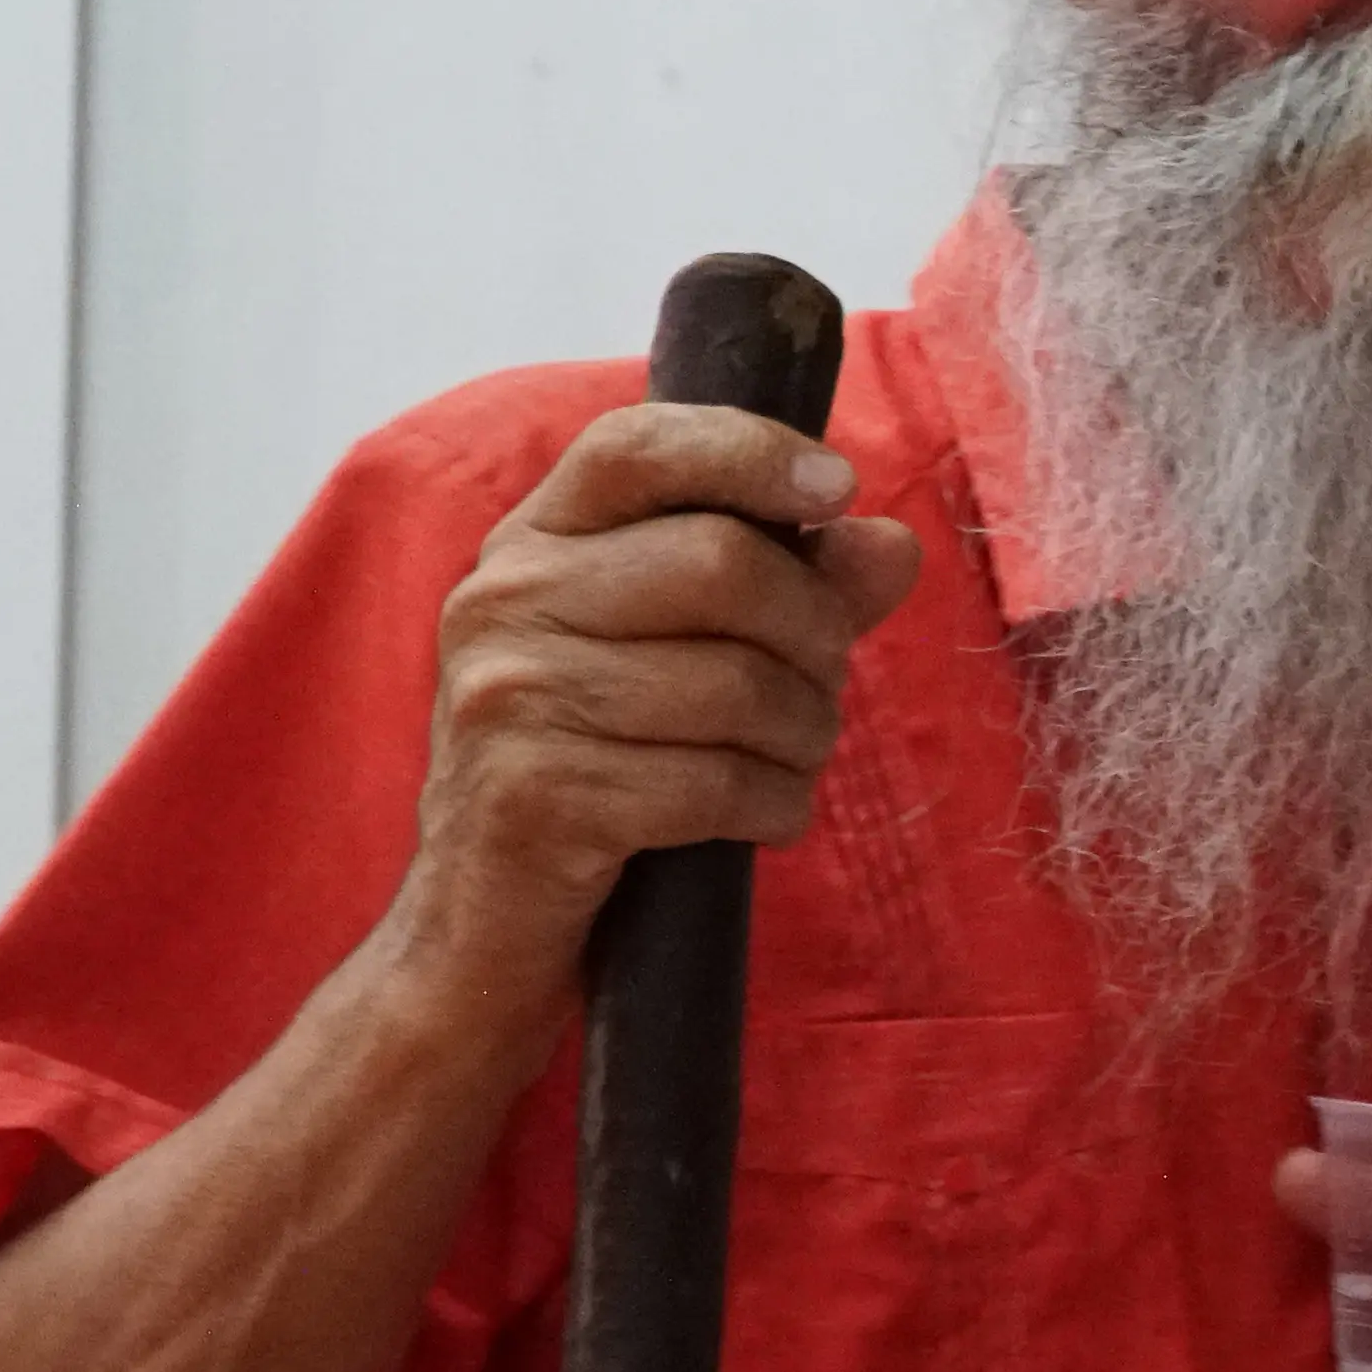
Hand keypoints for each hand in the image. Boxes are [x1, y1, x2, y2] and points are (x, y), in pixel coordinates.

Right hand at [395, 402, 919, 1033]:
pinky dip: (775, 805)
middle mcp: (503, 601)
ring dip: (805, 733)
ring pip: (737, 683)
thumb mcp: (680, 657)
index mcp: (532, 542)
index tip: (837, 487)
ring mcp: (508, 698)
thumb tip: (892, 543)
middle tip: (824, 684)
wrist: (480, 927)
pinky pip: (716, 783)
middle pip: (723, 563)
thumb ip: (790, 589)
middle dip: (816, 633)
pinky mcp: (536, 797)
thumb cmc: (601, 768)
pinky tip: (764, 817)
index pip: (638, 444)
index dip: (751, 451)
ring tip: (791, 759)